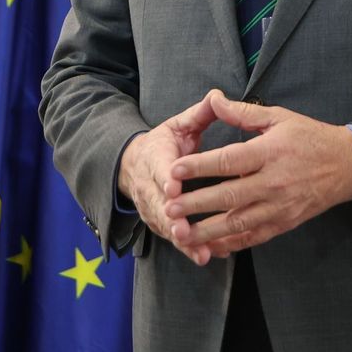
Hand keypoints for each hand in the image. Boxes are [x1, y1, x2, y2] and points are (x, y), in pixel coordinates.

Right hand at [117, 94, 219, 247]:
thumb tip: (217, 95)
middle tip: (183, 228)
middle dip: (171, 218)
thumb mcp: (178, 125)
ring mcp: (154, 208)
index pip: (160, 169)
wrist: (134, 166)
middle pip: (160, 204)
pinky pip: (174, 239)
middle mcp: (151, 187)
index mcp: (156, 157)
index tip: (174, 187)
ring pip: (166, 226)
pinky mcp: (161, 224)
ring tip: (198, 249)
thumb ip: (199, 114)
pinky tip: (206, 257)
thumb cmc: (164, 144)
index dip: (166, 179)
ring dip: (181, 240)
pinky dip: (188, 249)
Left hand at [163, 89, 351, 264]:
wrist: (347, 166)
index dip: (200, 166)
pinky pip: (253, 237)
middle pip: (229, 195)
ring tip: (181, 233)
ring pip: (238, 223)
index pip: (230, 161)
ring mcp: (279, 206)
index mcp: (270, 152)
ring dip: (207, 230)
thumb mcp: (279, 117)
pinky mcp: (284, 223)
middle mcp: (274, 182)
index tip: (175, 170)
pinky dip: (230, 244)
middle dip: (196, 203)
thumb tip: (213, 99)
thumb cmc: (310, 137)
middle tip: (169, 208)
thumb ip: (243, 113)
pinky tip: (209, 247)